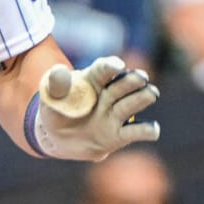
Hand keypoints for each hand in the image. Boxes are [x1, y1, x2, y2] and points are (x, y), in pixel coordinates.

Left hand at [33, 56, 159, 160]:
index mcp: (92, 79)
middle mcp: (109, 94)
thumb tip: (60, 71)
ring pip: (134, 102)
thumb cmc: (57, 109)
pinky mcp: (118, 135)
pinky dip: (147, 130)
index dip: (110, 66)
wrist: (57, 137)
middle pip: (124, 83)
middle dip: (133, 80)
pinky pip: (136, 132)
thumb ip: (56, 84)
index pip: (103, 70)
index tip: (117, 66)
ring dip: (143, 97)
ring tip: (150, 94)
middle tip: (140, 78)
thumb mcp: (51, 96)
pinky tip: (152, 129)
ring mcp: (116, 114)